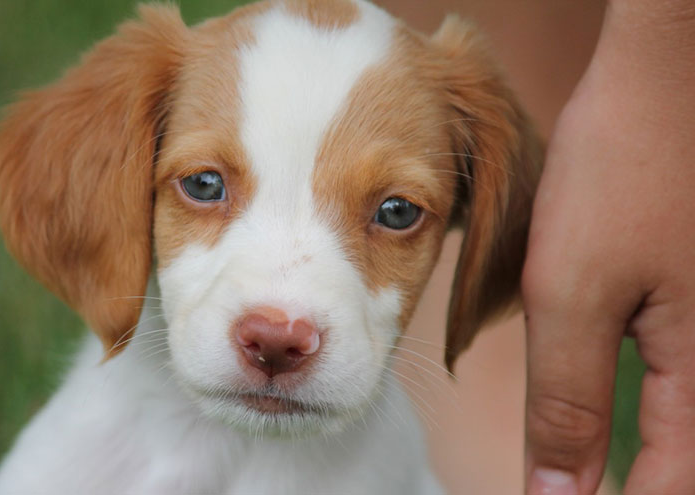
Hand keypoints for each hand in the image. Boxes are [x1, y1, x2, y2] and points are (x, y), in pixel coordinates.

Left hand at [522, 1, 694, 492]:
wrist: (670, 76)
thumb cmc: (624, 170)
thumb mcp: (573, 290)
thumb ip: (567, 398)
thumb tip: (558, 494)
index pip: (670, 487)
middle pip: (687, 465)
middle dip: (635, 490)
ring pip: (689, 429)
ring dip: (649, 465)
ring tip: (584, 476)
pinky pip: (686, 382)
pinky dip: (658, 418)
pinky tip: (621, 422)